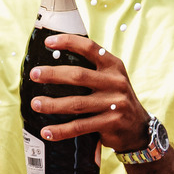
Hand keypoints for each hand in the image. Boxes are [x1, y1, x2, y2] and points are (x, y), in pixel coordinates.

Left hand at [28, 32, 149, 151]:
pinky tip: (47, 131)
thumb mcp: (111, 79)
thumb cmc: (115, 99)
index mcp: (113, 66)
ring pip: (77, 103)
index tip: (48, 42)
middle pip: (79, 76)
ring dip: (52, 104)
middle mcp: (115, 82)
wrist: (138, 128)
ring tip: (36, 104)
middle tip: (34, 74)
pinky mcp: (111, 123)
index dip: (69, 42)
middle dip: (53, 74)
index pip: (90, 48)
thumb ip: (92, 71)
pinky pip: (81, 126)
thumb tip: (53, 64)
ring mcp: (115, 103)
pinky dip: (62, 130)